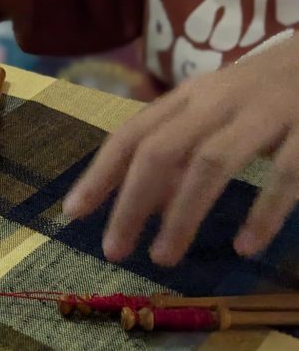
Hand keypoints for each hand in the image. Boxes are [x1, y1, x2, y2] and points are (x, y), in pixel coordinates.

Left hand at [63, 33, 298, 265]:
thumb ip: (180, 155)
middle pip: (160, 150)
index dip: (99, 173)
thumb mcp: (216, 114)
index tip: (73, 213)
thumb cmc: (267, 92)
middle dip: (130, 203)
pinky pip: (285, 174)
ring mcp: (266, 110)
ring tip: (162, 258)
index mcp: (190, 96)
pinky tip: (245, 247)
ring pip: (211, 163)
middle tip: (113, 251)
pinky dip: (263, 212)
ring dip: (182, 214)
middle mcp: (220, 100)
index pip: (131, 134)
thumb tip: (142, 207)